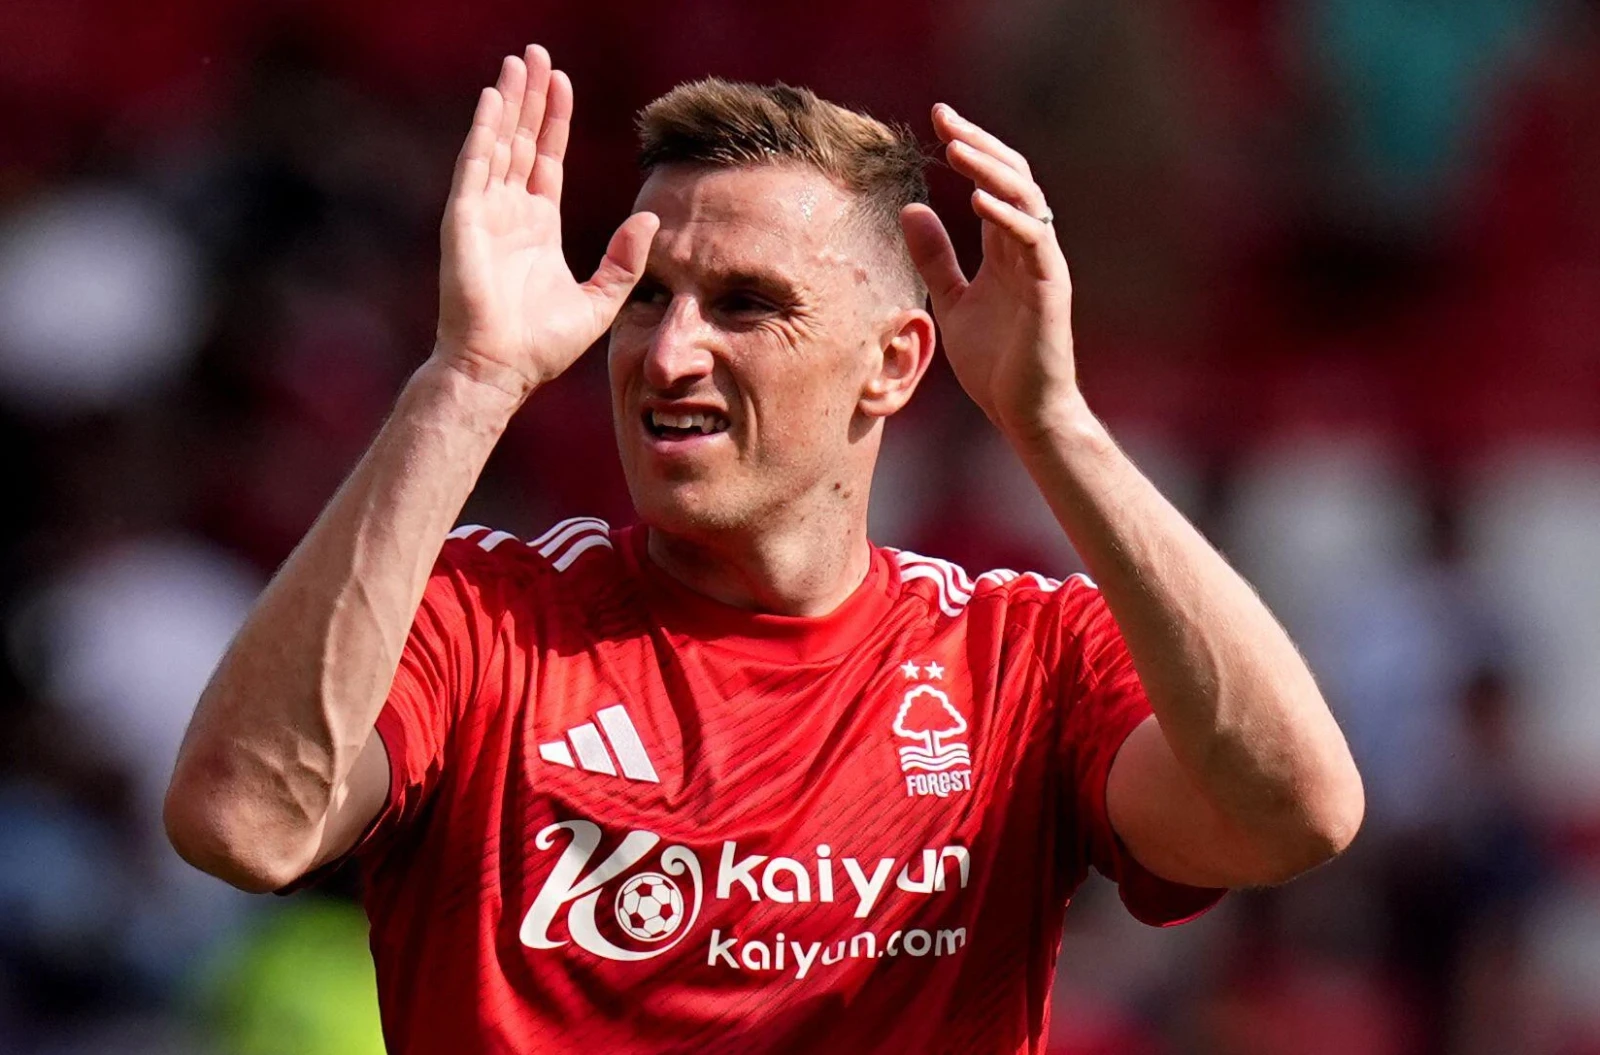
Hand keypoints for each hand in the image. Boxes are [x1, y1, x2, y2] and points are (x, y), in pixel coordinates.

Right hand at [435, 45, 659, 401]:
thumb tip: (652, 221)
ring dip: (508, 102)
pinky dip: (483, 132)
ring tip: (518, 61)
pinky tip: (494, 99)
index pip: (547, 159)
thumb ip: (624, 261)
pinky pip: (475, 166)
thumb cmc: (542, 346)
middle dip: (530, 98)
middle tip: (536, 54)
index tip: (562, 82)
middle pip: (521, 140)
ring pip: (499, 143)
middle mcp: (509, 213)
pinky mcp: (465, 221)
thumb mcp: (600, 300)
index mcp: (537, 227)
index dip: (554, 121)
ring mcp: (485, 214)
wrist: (502, 370)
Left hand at [900, 105, 1081, 439]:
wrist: (1024, 413)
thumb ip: (935, 257)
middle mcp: (1028, 248)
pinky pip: (1032, 241)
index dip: (970, 149)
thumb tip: (909, 209)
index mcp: (1006, 249)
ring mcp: (1042, 265)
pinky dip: (1006, 217)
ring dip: (991, 170)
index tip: (937, 120)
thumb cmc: (995, 364)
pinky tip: (977, 200)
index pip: (992, 182)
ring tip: (957, 148)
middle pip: (1012, 177)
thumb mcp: (952, 301)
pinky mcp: (1049, 289)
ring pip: (1026, 199)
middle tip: (943, 117)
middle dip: (979, 143)